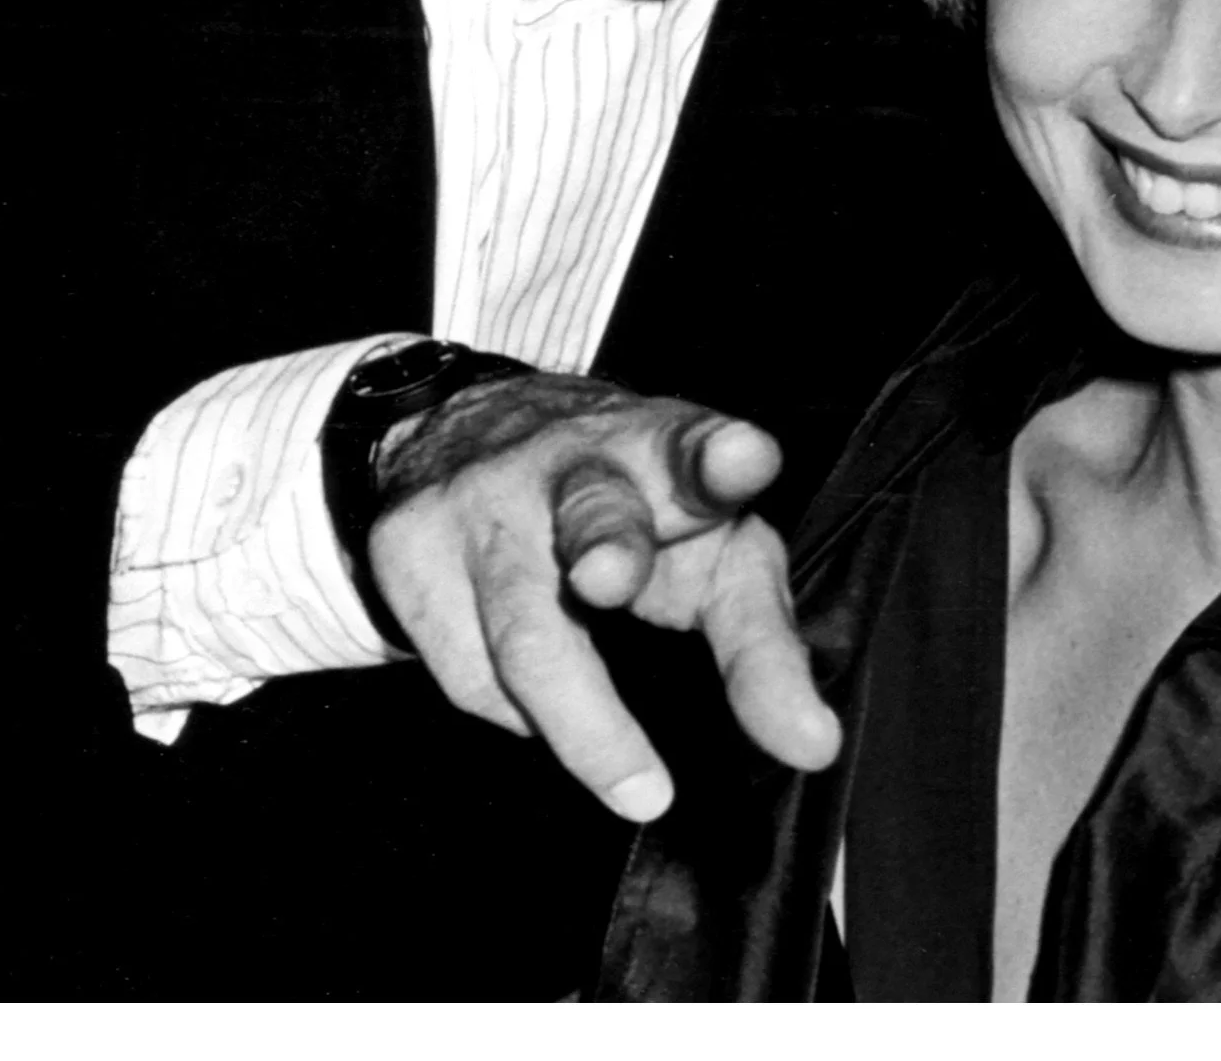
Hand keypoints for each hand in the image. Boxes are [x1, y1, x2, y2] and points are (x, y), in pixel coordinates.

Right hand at [365, 374, 839, 822]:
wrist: (467, 432)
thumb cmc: (631, 512)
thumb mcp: (708, 552)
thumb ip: (761, 643)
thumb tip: (812, 745)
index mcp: (661, 451)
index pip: (691, 447)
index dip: (718, 457)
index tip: (746, 458)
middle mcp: (569, 461)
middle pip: (591, 511)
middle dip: (605, 545)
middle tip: (609, 579)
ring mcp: (481, 502)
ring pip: (524, 630)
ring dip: (583, 719)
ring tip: (640, 788)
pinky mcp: (408, 547)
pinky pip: (467, 673)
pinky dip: (514, 714)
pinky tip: (538, 703)